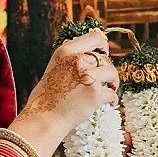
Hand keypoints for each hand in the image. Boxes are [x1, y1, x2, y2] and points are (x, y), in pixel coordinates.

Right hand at [10, 30, 119, 156]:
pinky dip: (112, 99)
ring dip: (113, 82)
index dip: (103, 45)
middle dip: (107, 70)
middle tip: (106, 81)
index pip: (94, 37)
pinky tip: (109, 103)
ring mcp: (88, 77)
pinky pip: (112, 93)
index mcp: (66, 52)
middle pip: (105, 59)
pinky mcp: (95, 94)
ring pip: (112, 73)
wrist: (44, 119)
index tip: (105, 53)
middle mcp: (77, 61)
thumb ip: (73, 59)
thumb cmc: (48, 96)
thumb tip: (95, 53)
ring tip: (109, 90)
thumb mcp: (56, 67)